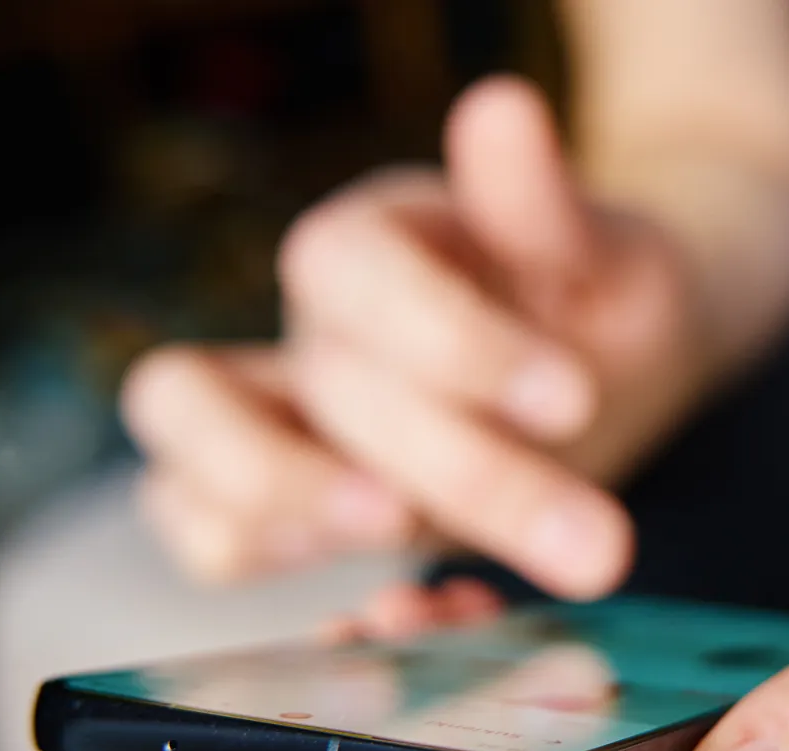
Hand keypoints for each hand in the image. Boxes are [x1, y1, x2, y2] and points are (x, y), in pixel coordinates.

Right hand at [121, 76, 709, 594]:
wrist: (599, 360)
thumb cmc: (594, 296)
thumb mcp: (606, 254)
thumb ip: (545, 207)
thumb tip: (502, 111)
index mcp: (375, 239)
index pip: (350, 266)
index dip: (450, 339)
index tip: (572, 401)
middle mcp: (310, 328)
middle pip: (320, 386)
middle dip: (459, 468)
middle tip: (589, 544)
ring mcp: (280, 419)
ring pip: (182, 452)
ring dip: (291, 508)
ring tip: (417, 550)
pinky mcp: (284, 509)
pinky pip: (204, 535)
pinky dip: (271, 571)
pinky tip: (404, 601)